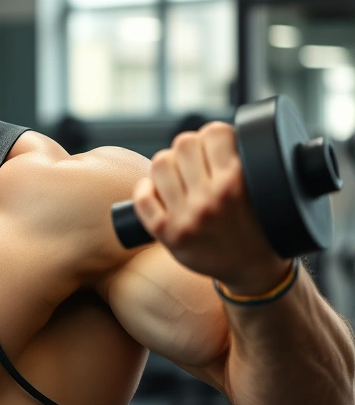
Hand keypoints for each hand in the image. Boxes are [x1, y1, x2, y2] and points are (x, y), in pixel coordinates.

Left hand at [132, 122, 291, 293]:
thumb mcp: (263, 190)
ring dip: (167, 166)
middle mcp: (211, 199)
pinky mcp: (167, 234)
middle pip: (183, 144)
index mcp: (239, 183)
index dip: (213, 135)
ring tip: (178, 177)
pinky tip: (157, 192)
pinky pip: (141, 197)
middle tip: (196, 162)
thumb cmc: (258, 226)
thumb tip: (214, 133)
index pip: (214, 133)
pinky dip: (145, 189)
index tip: (215, 144)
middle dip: (189, 149)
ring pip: (160, 164)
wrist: (253, 271)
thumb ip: (242, 163)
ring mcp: (187, 217)